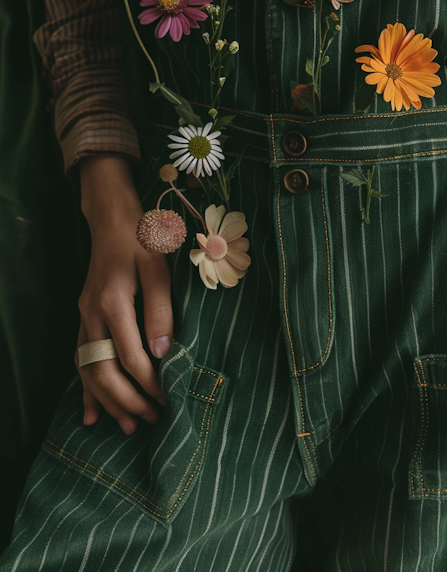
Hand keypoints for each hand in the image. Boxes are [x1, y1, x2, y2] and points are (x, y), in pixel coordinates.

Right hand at [76, 156, 173, 434]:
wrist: (113, 219)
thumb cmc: (142, 239)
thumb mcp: (159, 268)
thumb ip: (160, 310)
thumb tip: (163, 352)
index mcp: (113, 301)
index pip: (130, 355)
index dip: (149, 382)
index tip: (167, 399)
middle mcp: (92, 314)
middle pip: (102, 371)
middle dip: (127, 400)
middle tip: (152, 420)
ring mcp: (84, 317)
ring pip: (88, 370)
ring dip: (107, 401)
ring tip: (129, 425)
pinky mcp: (84, 317)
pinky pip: (81, 360)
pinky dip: (86, 388)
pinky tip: (91, 413)